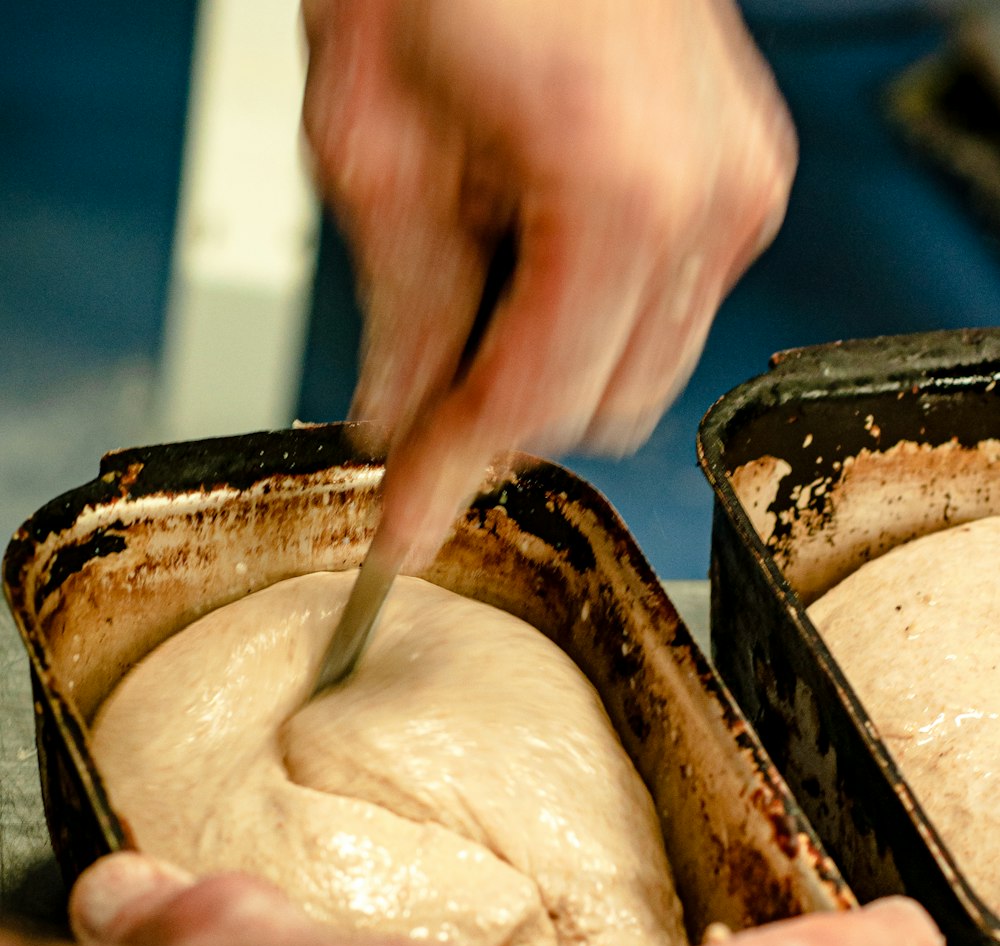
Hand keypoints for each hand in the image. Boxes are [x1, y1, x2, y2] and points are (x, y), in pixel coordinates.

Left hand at [301, 0, 796, 564]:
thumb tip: (401, 422)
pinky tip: (536, 260)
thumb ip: (399, 308)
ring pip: (642, 369)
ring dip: (552, 366)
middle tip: (424, 404)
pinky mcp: (739, 175)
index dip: (456, 470)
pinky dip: (595, 316)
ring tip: (479, 295)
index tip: (409, 522)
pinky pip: (669, 308)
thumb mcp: (375, 138)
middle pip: (600, 406)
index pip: (531, 403)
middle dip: (505, 417)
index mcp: (615, 186)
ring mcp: (735, 184)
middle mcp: (701, 193)